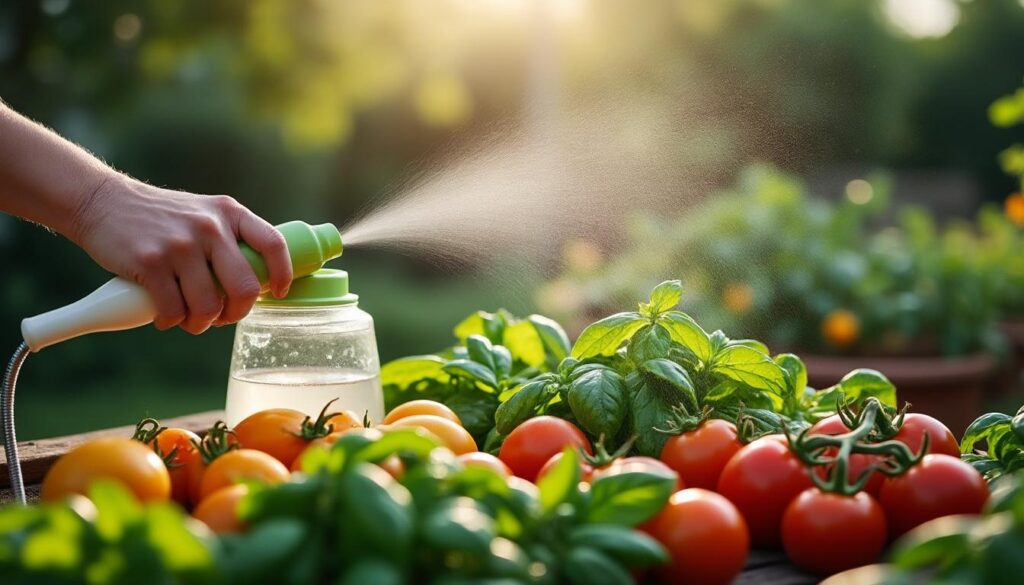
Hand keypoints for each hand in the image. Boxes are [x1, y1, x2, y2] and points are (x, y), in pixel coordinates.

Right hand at [68, 175, 292, 333]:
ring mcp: (181, 244)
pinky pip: (174, 310)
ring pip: (208, 306)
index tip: (278, 292)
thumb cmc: (161, 218)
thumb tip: (259, 283)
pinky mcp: (151, 262)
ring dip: (200, 323)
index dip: (283, 274)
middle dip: (237, 313)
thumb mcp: (204, 213)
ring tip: (189, 319)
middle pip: (245, 288)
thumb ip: (230, 239)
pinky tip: (165, 317)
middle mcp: (210, 226)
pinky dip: (171, 322)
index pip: (274, 245)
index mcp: (229, 212)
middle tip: (223, 317)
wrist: (103, 202)